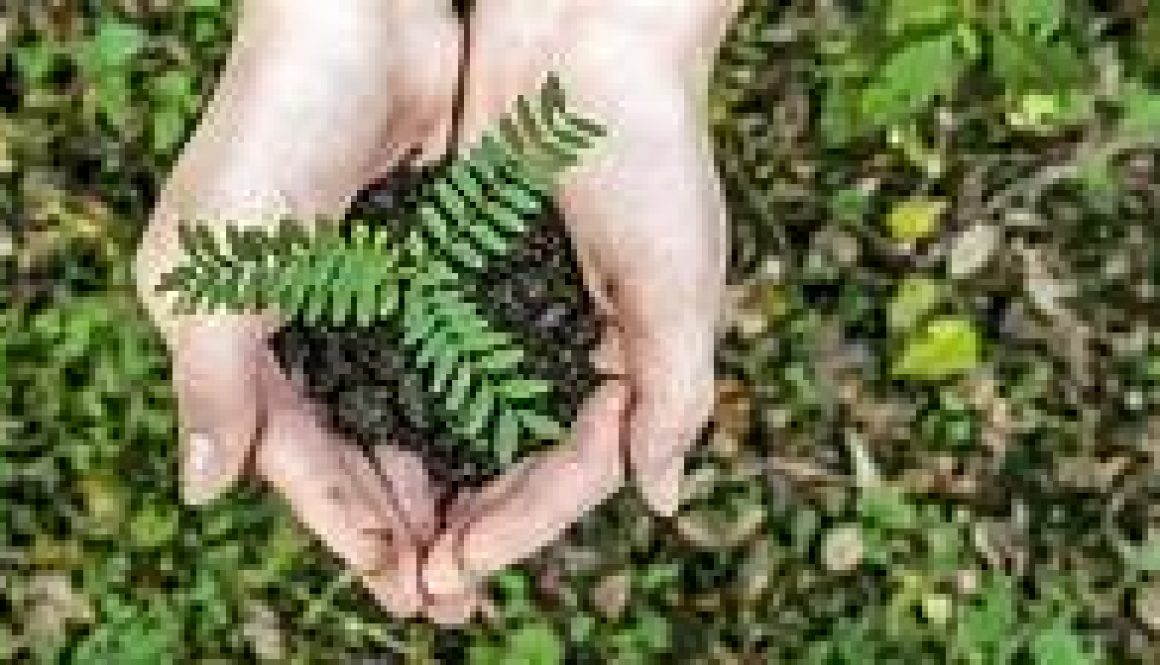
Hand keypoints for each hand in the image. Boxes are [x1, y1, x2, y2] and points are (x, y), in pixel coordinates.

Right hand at [133, 0, 477, 620]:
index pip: (291, 454)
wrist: (359, 25)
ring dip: (435, 486)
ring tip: (478, 551)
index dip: (341, 522)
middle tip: (448, 595)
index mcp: (234, 335)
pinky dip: (465, 417)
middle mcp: (299, 329)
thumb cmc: (273, 128)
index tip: (397, 580)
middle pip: (350, 452)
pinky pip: (444, 366)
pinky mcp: (421, 273)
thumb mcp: (221, 257)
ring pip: (401, 419)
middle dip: (396, 525)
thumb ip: (214, 374)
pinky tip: (499, 462)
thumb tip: (203, 491)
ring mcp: (364, 304)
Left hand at [421, 0, 738, 601]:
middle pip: (525, 458)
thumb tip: (662, 501)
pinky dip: (411, 402)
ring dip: (440, 479)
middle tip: (425, 579)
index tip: (468, 560)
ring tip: (394, 535)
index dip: (530, 521)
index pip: (585, 465)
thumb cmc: (650, 152)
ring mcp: (522, 311)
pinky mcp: (471, 272)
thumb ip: (675, 393)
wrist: (587, 37)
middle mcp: (580, 344)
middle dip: (480, 520)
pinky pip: (439, 356)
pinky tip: (372, 442)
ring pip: (475, 419)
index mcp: (638, 355)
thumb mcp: (679, 282)